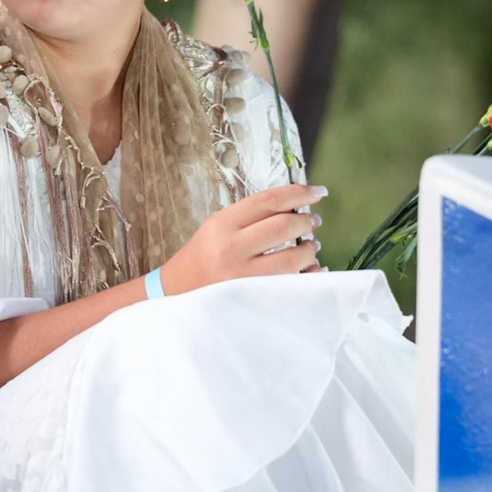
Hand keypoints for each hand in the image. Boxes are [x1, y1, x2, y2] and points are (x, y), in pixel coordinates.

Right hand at [159, 183, 325, 293]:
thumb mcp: (215, 229)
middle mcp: (232, 248)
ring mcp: (243, 277)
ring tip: (312, 246)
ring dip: (310, 249)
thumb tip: (292, 208)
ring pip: (291, 258)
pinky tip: (314, 270)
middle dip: (307, 221)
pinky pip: (291, 285)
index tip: (318, 191)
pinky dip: (309, 275)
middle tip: (315, 221)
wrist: (174, 295)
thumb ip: (249, 218)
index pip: (268, 201)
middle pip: (283, 225)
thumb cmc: (198, 260)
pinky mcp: (252, 299)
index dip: (299, 193)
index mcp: (222, 224)